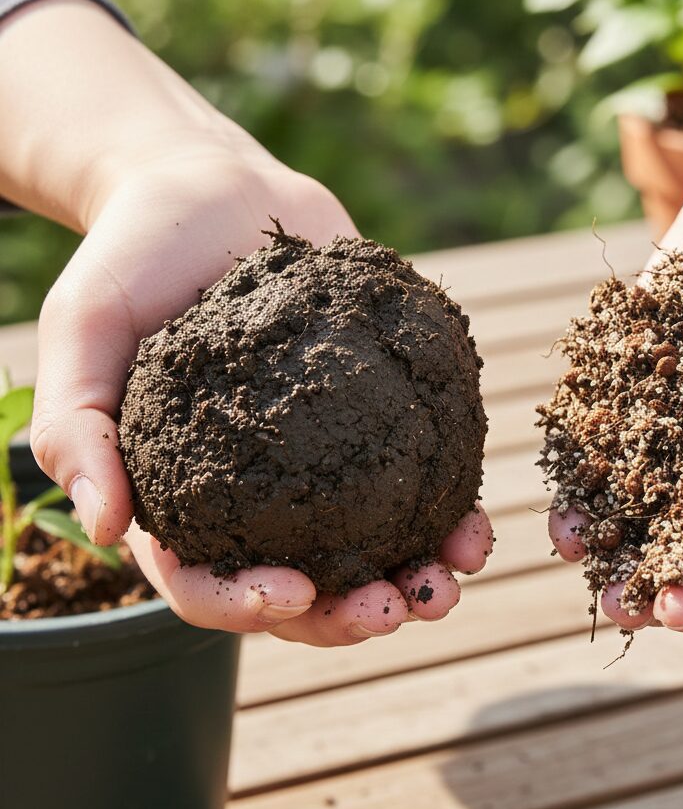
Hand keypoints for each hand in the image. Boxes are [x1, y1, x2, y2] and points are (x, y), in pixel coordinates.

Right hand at [0, 0, 492, 643]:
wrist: (214, 192)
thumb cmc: (134, 258)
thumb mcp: (84, 330)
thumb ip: (80, 424)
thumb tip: (106, 529)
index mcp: (181, 496)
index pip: (206, 583)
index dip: (247, 607)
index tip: (296, 593)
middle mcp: (257, 494)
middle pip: (302, 589)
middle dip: (351, 615)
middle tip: (401, 606)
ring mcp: (322, 461)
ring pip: (368, 549)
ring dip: (413, 577)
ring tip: (453, 573)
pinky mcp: (376, 417)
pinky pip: (416, 481)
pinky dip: (449, 512)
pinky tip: (476, 521)